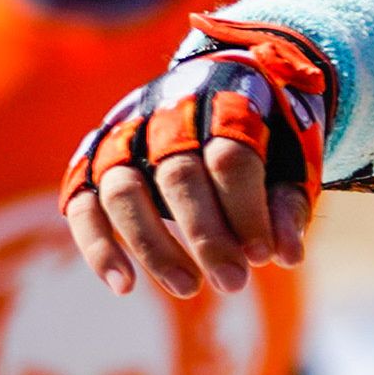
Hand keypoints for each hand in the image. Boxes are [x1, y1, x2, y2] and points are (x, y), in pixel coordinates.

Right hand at [64, 14, 339, 297]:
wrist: (220, 86)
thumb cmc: (263, 137)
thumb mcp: (289, 160)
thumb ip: (286, 205)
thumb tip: (287, 256)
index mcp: (222, 101)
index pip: (229, 157)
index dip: (246, 210)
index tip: (262, 257)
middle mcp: (165, 113)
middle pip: (177, 175)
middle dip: (206, 235)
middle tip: (233, 283)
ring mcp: (122, 136)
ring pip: (124, 190)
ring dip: (153, 246)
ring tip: (188, 288)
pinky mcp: (91, 162)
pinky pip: (84, 205)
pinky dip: (98, 247)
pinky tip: (124, 286)